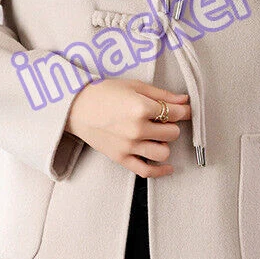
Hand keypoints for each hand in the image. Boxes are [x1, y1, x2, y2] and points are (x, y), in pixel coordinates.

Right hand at [65, 78, 190, 177]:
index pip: (176, 113)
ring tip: (157, 135)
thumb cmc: (102, 93)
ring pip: (164, 152)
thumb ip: (161, 94)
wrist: (75, 107)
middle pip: (172, 133)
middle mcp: (136, 129)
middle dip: (171, 125)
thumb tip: (183, 100)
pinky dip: (161, 171)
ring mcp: (129, 146)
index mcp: (140, 108)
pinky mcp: (121, 158)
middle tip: (163, 119)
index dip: (183, 111)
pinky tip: (167, 167)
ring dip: (165, 143)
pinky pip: (147, 171)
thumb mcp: (134, 86)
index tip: (183, 110)